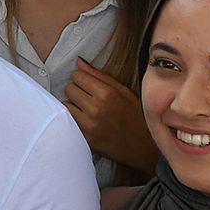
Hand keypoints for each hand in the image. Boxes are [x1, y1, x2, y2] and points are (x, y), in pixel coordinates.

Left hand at [66, 58, 157, 172]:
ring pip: (66, 104)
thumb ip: (100, 76)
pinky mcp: (85, 138)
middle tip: (88, 97)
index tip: (88, 83)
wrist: (144, 147)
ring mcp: (89, 125)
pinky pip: (69, 120)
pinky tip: (86, 119)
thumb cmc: (136, 116)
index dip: (82, 78)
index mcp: (107, 94)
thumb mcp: (124, 92)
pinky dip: (74, 118)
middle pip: (69, 88)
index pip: (77, 75)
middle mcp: (96, 108)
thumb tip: (79, 62)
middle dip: (77, 90)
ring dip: (73, 104)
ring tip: (87, 109)